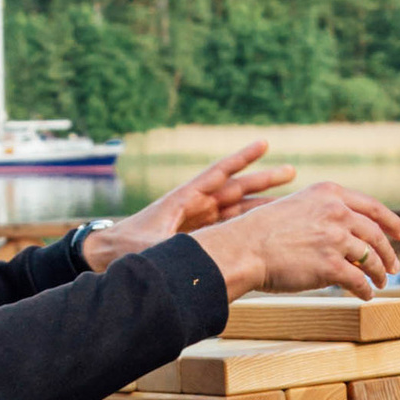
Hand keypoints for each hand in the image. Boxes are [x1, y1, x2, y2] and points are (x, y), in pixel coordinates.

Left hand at [83, 138, 291, 267]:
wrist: (107, 256)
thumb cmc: (124, 250)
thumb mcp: (149, 249)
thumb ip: (170, 250)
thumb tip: (187, 256)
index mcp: (183, 201)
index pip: (218, 174)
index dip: (241, 159)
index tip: (264, 144)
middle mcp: (194, 207)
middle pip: (236, 190)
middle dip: (264, 180)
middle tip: (293, 171)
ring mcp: (198, 222)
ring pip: (237, 209)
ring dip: (262, 203)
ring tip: (291, 197)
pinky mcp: (199, 238)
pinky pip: (230, 229)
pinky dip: (249, 225)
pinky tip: (270, 227)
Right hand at [195, 179, 399, 301]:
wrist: (243, 248)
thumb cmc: (262, 231)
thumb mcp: (298, 207)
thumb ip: (324, 215)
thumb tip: (349, 237)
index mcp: (329, 194)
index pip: (372, 207)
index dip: (391, 222)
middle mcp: (337, 212)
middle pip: (375, 234)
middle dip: (389, 253)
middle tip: (394, 267)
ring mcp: (335, 238)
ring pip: (370, 259)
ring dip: (379, 274)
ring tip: (381, 283)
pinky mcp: (331, 265)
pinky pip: (358, 281)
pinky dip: (365, 290)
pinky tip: (366, 295)